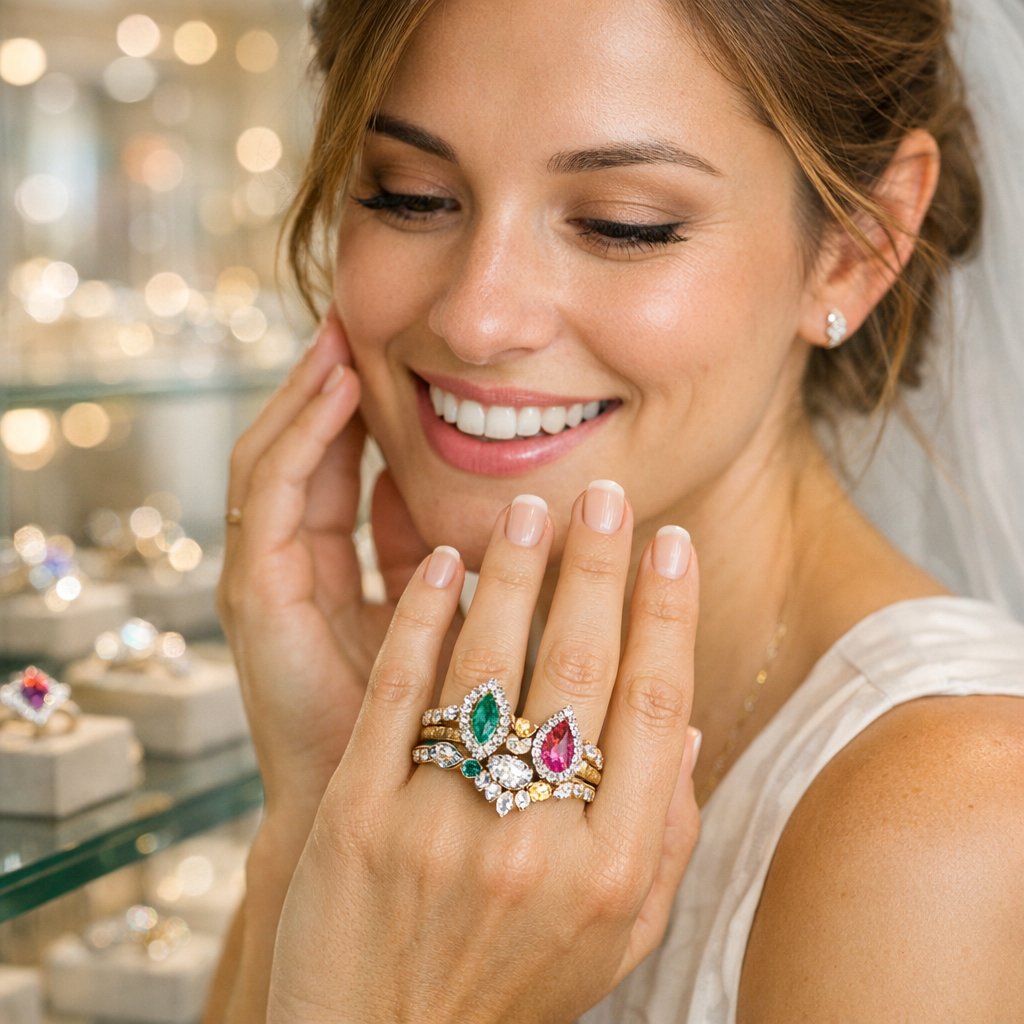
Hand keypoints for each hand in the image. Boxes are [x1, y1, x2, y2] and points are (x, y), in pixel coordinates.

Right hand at [217, 308, 432, 823]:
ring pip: (278, 462)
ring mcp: (269, 580)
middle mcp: (297, 569)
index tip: (406, 352)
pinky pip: (272, 497)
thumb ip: (474, 562)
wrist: (397, 813)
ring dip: (309, 397)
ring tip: (343, 334)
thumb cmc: (446, 717)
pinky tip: (339, 393)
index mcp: (343, 573)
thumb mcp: (467, 617)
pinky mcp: (257, 595)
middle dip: (327, 387)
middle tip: (361, 317)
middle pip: (304, 454)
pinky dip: (303, 439)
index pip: (345, 471)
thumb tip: (533, 498)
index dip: (367, 411)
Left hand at [267, 483, 700, 1022]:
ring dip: (515, 573)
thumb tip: (689, 722)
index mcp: (613, 871)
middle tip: (604, 494)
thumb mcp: (617, 938)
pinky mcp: (356, 815)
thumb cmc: (509, 986)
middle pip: (581, 670)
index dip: (668, 613)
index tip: (672, 544)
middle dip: (598, 566)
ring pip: (490, 665)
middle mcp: (535, 844)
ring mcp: (439, 826)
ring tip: (529, 511)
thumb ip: (667, 838)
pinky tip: (445, 565)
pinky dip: (423, 618)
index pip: (657, 708)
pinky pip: (397, 693)